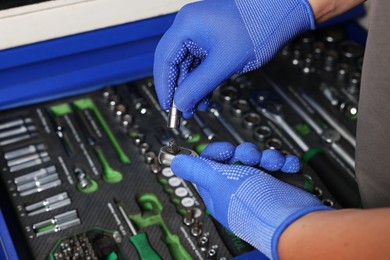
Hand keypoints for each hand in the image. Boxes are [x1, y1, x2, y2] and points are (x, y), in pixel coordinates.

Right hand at [154, 0, 314, 116]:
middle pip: (175, 63)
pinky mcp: (213, 40)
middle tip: (183, 111)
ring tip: (198, 107)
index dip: (164, 86)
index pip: (164, 59)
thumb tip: (181, 102)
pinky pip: (201, 63)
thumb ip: (199, 86)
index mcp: (187, 24)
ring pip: (189, 66)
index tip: (168, 106)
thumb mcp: (225, 63)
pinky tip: (206, 96)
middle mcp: (191, 26)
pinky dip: (203, 81)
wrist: (283, 13)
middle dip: (180, 89)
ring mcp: (202, 33)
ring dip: (192, 88)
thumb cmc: (259, 25)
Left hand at [171, 142, 330, 258]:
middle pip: (236, 158)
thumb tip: (176, 163)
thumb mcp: (218, 182)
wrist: (291, 220)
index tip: (225, 150)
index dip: (217, 153)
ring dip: (267, 156)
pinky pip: (279, 166)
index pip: (210, 165)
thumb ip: (196, 168)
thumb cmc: (254, 205)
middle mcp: (238, 189)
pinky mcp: (279, 185)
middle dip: (246, 153)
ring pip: (259, 159)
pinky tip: (286, 166)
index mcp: (218, 190)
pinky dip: (284, 163)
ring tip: (273, 164)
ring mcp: (259, 187)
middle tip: (250, 159)